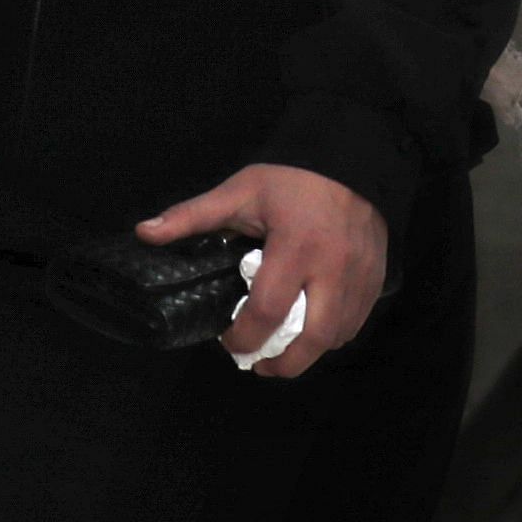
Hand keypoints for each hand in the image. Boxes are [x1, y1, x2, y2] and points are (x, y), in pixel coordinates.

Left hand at [139, 165, 383, 377]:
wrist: (354, 157)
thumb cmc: (293, 178)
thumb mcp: (241, 191)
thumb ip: (193, 216)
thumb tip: (144, 232)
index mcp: (295, 247)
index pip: (267, 310)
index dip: (243, 337)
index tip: (227, 340)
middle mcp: (332, 267)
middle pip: (313, 338)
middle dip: (284, 364)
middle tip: (261, 365)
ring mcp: (360, 273)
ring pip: (338, 334)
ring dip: (310, 352)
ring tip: (285, 350)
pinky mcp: (377, 275)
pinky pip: (358, 320)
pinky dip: (334, 334)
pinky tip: (314, 328)